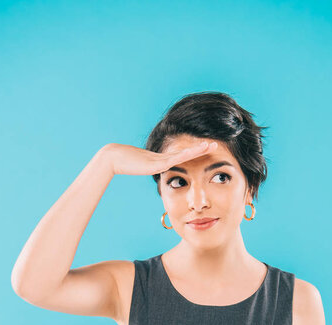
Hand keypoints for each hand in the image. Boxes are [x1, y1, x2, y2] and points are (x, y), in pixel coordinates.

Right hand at [102, 140, 217, 176]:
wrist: (114, 158)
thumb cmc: (125, 163)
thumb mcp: (143, 168)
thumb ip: (151, 168)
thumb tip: (156, 172)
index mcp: (163, 160)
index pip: (184, 156)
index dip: (196, 152)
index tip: (208, 149)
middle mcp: (165, 157)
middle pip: (188, 152)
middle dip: (202, 148)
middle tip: (217, 144)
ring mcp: (162, 158)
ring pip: (185, 153)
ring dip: (199, 150)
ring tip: (212, 145)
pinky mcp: (158, 162)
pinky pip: (176, 159)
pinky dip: (187, 155)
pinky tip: (196, 151)